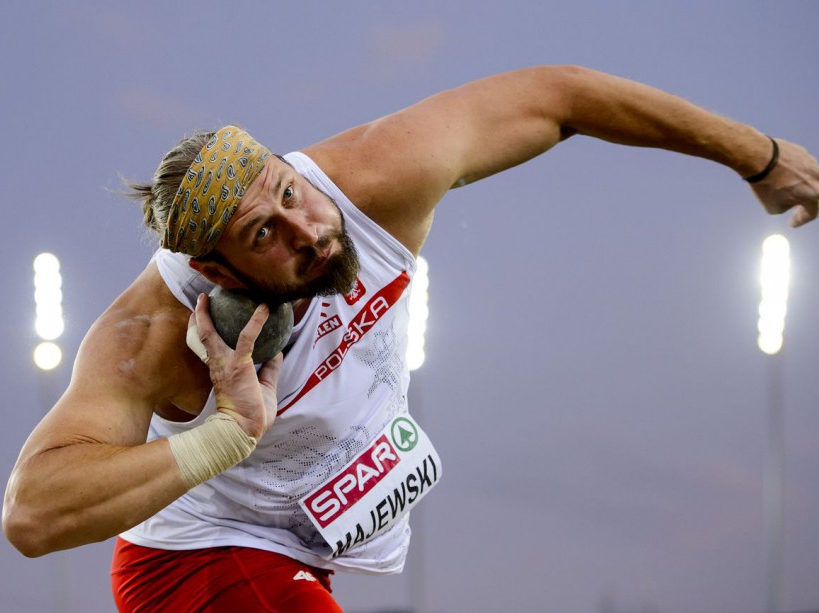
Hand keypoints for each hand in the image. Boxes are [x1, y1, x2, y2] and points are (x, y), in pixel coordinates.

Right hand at [190, 293, 282, 438]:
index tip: (204, 317)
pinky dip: (256, 321)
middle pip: (202, 338)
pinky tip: (264, 308)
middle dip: (200, 317)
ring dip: (209, 314)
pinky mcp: (239, 365)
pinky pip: (247, 338)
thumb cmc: (252, 413)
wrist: (244, 429)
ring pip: (211, 334)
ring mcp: (226, 364)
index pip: (210, 348)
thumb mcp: (264, 387)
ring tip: (214, 295)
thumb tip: (277, 352)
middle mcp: (219, 365)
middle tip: (201, 300)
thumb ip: (270, 368)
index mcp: (222, 371)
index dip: (206, 331)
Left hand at [749, 139, 818, 227]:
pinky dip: (794, 174)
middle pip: (815, 194)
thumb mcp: (773, 207)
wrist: (759, 157)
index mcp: (814, 194)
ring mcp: (812, 163)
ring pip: (810, 179)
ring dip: (801, 187)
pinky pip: (801, 167)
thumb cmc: (767, 185)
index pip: (811, 212)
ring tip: (787, 190)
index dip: (801, 220)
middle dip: (806, 203)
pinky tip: (782, 175)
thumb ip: (786, 207)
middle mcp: (818, 177)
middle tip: (795, 208)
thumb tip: (788, 201)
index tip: (792, 223)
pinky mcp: (802, 152)